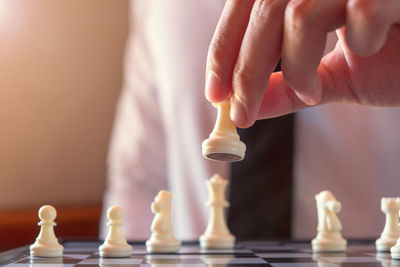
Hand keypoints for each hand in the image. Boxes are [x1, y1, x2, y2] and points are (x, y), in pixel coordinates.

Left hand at [205, 0, 399, 127]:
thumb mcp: (333, 77)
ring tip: (309, 92)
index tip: (215, 94)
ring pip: (297, 13)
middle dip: (245, 71)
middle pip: (262, 12)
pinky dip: (353, 43)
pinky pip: (358, 11)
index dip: (224, 51)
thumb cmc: (398, 54)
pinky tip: (365, 51)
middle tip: (240, 113)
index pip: (246, 7)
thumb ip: (289, 88)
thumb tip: (247, 105)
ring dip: (294, 67)